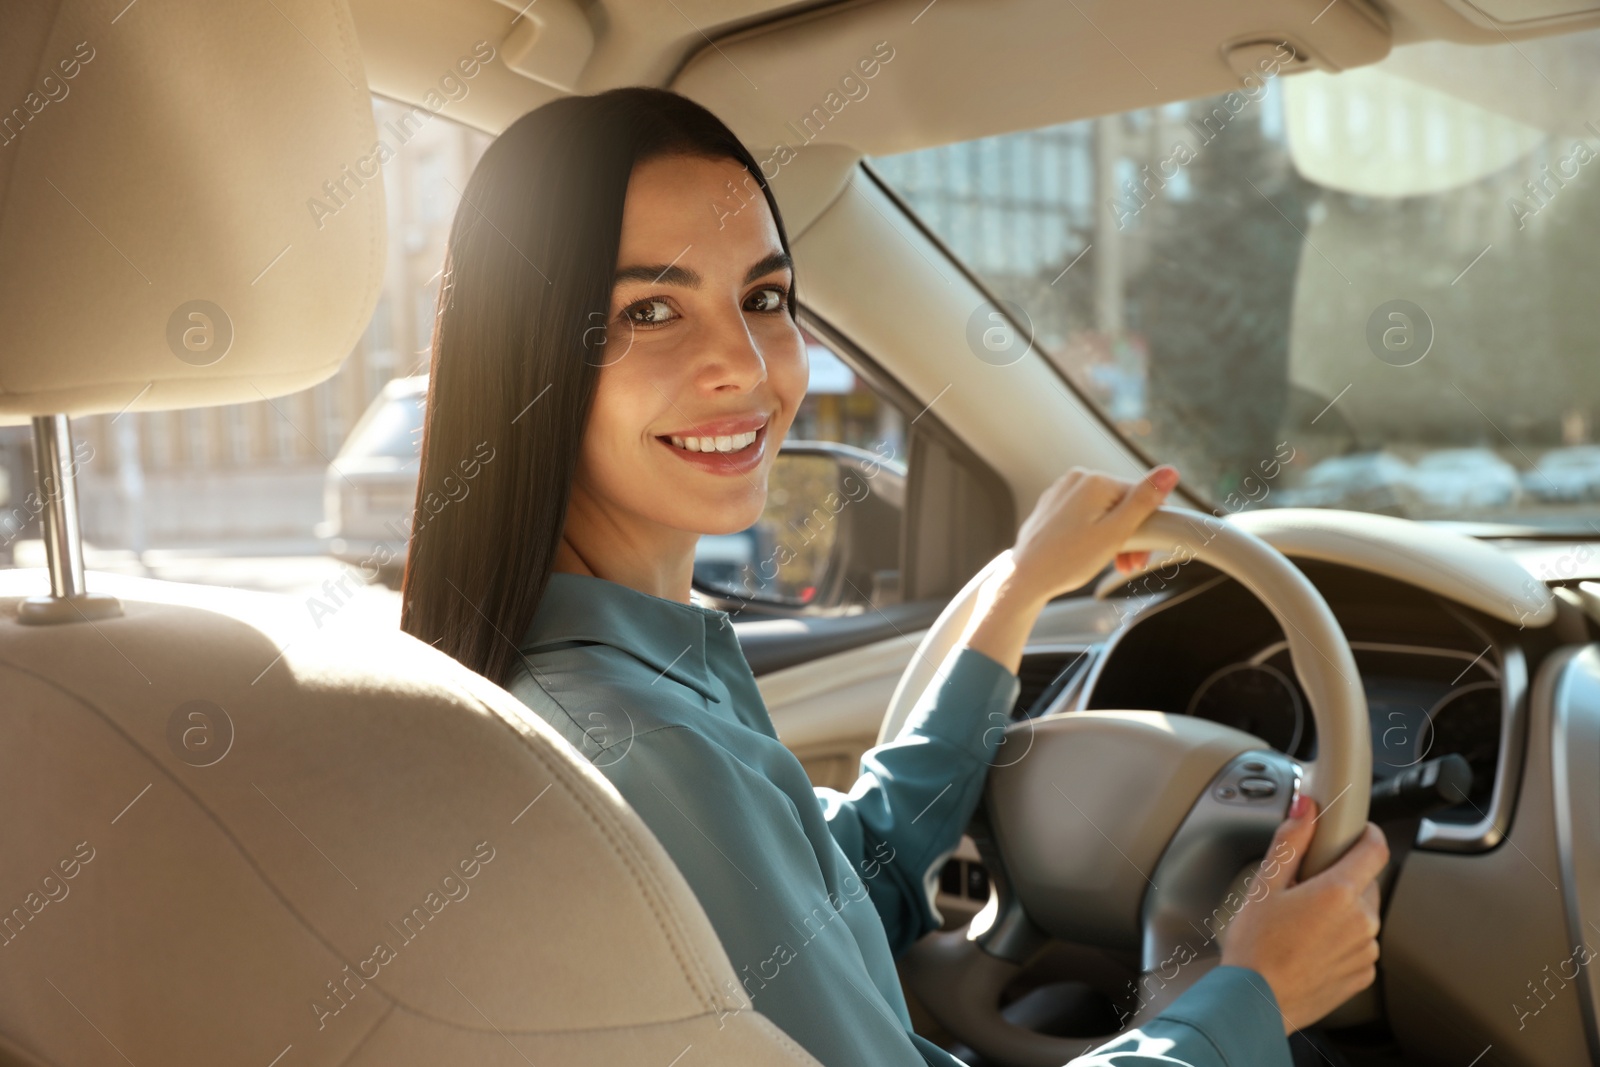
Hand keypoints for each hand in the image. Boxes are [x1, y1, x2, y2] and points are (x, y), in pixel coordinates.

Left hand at [1010, 466, 1180, 600]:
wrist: (1024, 578)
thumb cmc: (1068, 560)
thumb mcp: (1115, 532)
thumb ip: (1144, 501)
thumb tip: (1170, 471)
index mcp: (1095, 481)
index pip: (1140, 497)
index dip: (1148, 528)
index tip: (1143, 557)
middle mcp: (1076, 479)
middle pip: (1121, 504)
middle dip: (1130, 535)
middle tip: (1128, 567)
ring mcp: (1061, 492)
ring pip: (1102, 511)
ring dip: (1113, 537)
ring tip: (1110, 564)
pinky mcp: (1052, 507)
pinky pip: (1083, 516)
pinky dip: (1093, 534)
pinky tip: (1089, 554)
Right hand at [1220, 795, 1390, 1033]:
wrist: (1256, 1003)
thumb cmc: (1254, 946)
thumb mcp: (1264, 884)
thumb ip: (1291, 841)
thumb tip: (1306, 807)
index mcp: (1339, 893)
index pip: (1375, 850)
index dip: (1368, 834)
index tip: (1358, 832)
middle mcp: (1362, 922)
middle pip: (1366, 883)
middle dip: (1341, 878)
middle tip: (1306, 888)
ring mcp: (1366, 951)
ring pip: (1363, 916)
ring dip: (1342, 911)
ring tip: (1303, 923)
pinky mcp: (1363, 975)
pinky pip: (1360, 945)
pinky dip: (1342, 940)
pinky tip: (1310, 946)